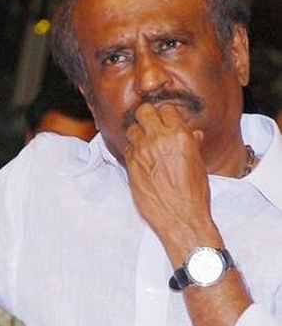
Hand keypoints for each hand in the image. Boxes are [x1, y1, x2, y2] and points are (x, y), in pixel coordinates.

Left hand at [123, 103, 218, 264]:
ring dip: (138, 132)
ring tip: (146, 142)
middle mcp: (158, 139)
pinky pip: (127, 147)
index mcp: (180, 135)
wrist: (180, 216)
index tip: (166, 120)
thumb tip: (192, 133)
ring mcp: (141, 150)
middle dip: (147, 115)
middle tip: (151, 124)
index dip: (166, 114)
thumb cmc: (194, 192)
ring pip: (131, 128)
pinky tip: (141, 158)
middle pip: (144, 111)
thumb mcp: (198, 163)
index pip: (166, 109)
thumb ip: (191, 143)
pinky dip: (133, 149)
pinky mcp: (129, 163)